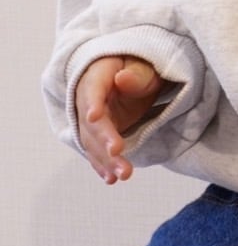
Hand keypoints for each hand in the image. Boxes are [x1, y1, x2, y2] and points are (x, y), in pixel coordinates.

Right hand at [75, 56, 163, 183]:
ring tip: (123, 174)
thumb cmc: (139, 67)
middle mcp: (86, 99)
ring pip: (92, 141)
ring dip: (105, 159)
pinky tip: (111, 179)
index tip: (94, 117)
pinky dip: (102, 165)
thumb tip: (122, 79)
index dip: (93, 103)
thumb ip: (137, 75)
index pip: (92, 89)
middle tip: (117, 151)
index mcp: (95, 75)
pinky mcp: (96, 134)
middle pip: (91, 122)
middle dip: (103, 138)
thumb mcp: (144, 66)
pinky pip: (96, 150)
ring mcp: (89, 119)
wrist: (129, 75)